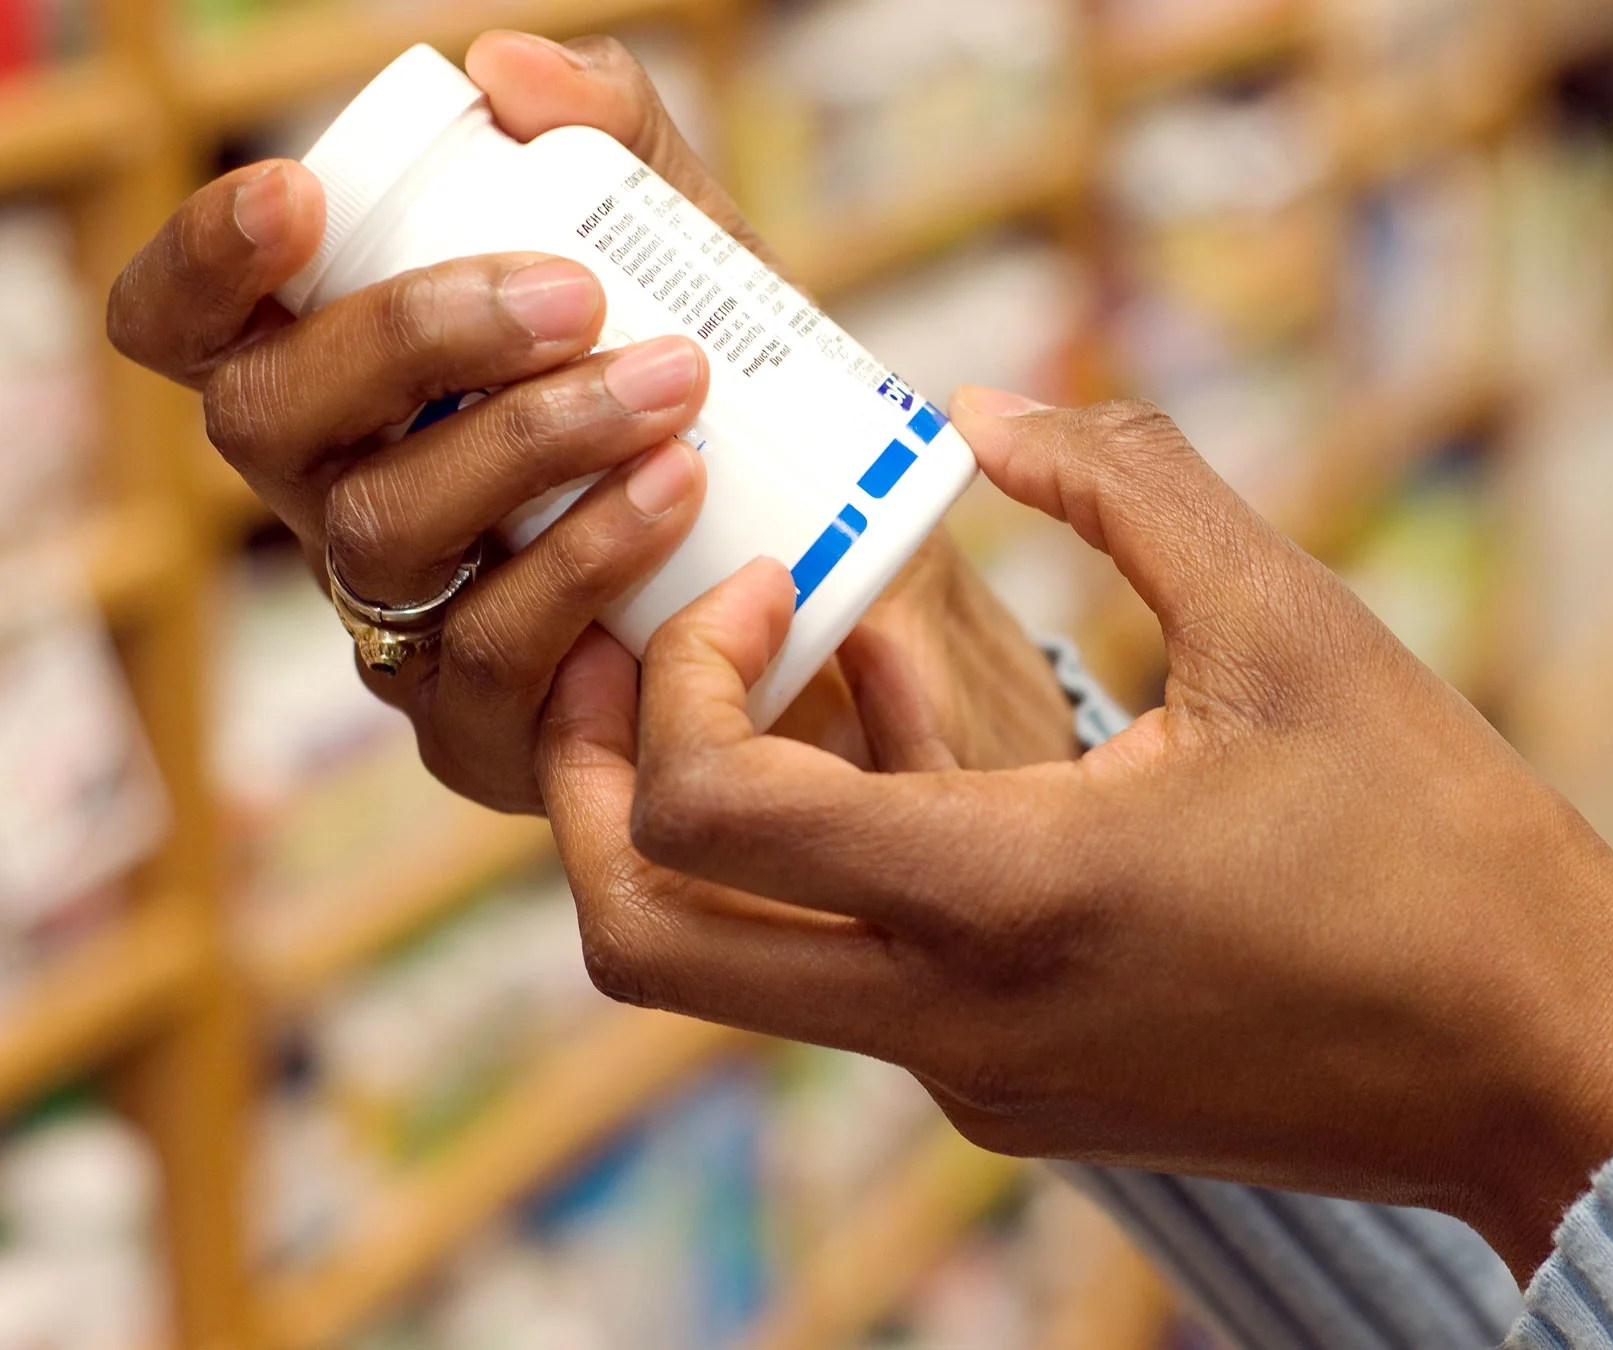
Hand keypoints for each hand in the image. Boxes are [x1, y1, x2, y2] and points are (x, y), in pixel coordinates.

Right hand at [106, 32, 1075, 812]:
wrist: (845, 588)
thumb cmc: (735, 408)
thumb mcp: (694, 263)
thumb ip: (619, 145)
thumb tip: (512, 69)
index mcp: (342, 392)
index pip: (191, 332)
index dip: (204, 265)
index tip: (303, 195)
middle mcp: (338, 505)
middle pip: (269, 424)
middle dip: (412, 338)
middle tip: (573, 292)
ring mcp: (403, 626)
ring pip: (386, 534)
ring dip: (525, 447)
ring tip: (672, 389)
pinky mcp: (488, 728)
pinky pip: (497, 651)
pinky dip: (588, 560)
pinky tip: (679, 498)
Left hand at [536, 391, 1612, 1280]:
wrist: (1540, 1060)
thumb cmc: (1435, 840)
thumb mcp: (1290, 623)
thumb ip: (1130, 489)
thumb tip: (998, 414)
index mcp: (1004, 895)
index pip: (699, 810)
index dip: (676, 673)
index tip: (770, 579)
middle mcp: (955, 1020)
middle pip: (644, 944)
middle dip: (584, 788)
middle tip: (616, 656)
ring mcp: (983, 1082)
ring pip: (752, 965)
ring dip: (750, 813)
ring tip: (856, 656)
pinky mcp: (1027, 1104)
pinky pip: (869, 987)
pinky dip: (861, 867)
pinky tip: (967, 760)